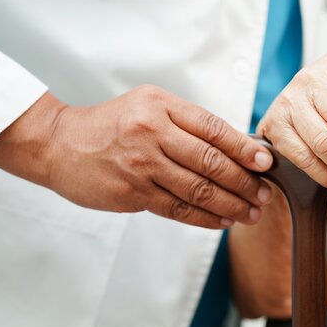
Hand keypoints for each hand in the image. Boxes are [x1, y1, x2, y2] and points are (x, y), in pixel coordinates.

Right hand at [0, 87, 273, 228]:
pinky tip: (222, 221)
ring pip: (197, 190)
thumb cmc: (113, 124)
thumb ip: (188, 123)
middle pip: (210, 162)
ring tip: (251, 213)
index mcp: (162, 107)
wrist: (59, 143)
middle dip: (244, 182)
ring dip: (230, 205)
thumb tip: (238, 148)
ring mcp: (141, 165)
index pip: (214, 129)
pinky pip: (177, 209)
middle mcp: (152, 133)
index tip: (266, 163)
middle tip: (264, 194)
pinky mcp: (132, 192)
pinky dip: (204, 217)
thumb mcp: (151, 106)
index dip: (244, 148)